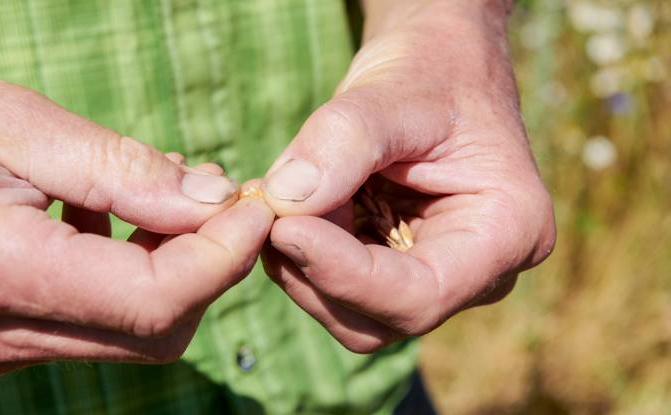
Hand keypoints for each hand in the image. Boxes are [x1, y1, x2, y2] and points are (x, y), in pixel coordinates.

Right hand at [0, 70, 273, 389]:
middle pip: (152, 331)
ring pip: (123, 336)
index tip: (255, 208)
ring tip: (159, 200)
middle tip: (216, 199)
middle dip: (204, 266)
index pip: (157, 300)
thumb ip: (122, 171)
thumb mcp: (14, 123)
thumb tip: (216, 200)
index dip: (224, 256)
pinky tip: (106, 225)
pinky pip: (83, 331)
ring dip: (165, 273)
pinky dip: (120, 284)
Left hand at [260, 0, 554, 351]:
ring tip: (279, 200)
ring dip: (302, 264)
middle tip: (269, 209)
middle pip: (382, 317)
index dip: (345, 274)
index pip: (422, 293)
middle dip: (315, 270)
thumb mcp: (392, 93)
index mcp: (509, 232)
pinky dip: (304, 255)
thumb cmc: (431, 69)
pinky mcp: (398, 269)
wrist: (436, 64)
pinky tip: (288, 209)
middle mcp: (480, 272)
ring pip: (353, 313)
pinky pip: (341, 287)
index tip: (284, 227)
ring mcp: (438, 274)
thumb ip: (341, 142)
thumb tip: (282, 201)